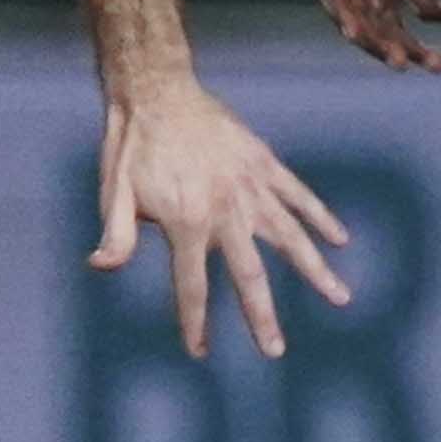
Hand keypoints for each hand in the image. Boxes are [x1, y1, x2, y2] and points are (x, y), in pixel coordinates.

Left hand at [98, 73, 353, 362]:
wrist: (158, 89)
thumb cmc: (131, 146)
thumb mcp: (115, 192)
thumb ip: (117, 234)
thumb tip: (100, 266)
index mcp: (187, 222)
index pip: (192, 285)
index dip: (193, 321)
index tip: (198, 351)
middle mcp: (226, 210)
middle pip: (250, 275)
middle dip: (262, 317)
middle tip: (275, 351)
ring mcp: (250, 186)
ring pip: (290, 237)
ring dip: (315, 270)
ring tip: (340, 298)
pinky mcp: (263, 163)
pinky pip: (298, 195)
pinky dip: (320, 217)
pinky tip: (340, 240)